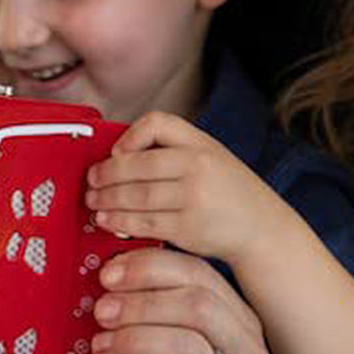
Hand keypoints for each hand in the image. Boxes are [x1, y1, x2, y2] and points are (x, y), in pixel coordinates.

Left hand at [83, 245, 278, 353]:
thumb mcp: (211, 345)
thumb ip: (176, 312)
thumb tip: (116, 278)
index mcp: (240, 321)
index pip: (199, 274)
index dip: (149, 266)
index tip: (111, 271)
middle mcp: (241, 353)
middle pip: (196, 305)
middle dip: (140, 301)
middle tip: (101, 310)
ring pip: (183, 348)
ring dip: (131, 338)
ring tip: (99, 347)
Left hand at [86, 111, 286, 267]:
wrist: (262, 228)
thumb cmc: (228, 191)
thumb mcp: (210, 156)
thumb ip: (172, 151)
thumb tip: (118, 156)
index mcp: (201, 144)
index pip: (156, 124)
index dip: (129, 137)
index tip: (115, 153)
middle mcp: (198, 167)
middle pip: (137, 165)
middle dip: (106, 175)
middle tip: (91, 182)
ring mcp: (194, 198)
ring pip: (137, 196)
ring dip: (107, 200)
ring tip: (93, 203)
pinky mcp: (188, 228)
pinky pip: (144, 223)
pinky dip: (120, 222)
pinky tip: (107, 221)